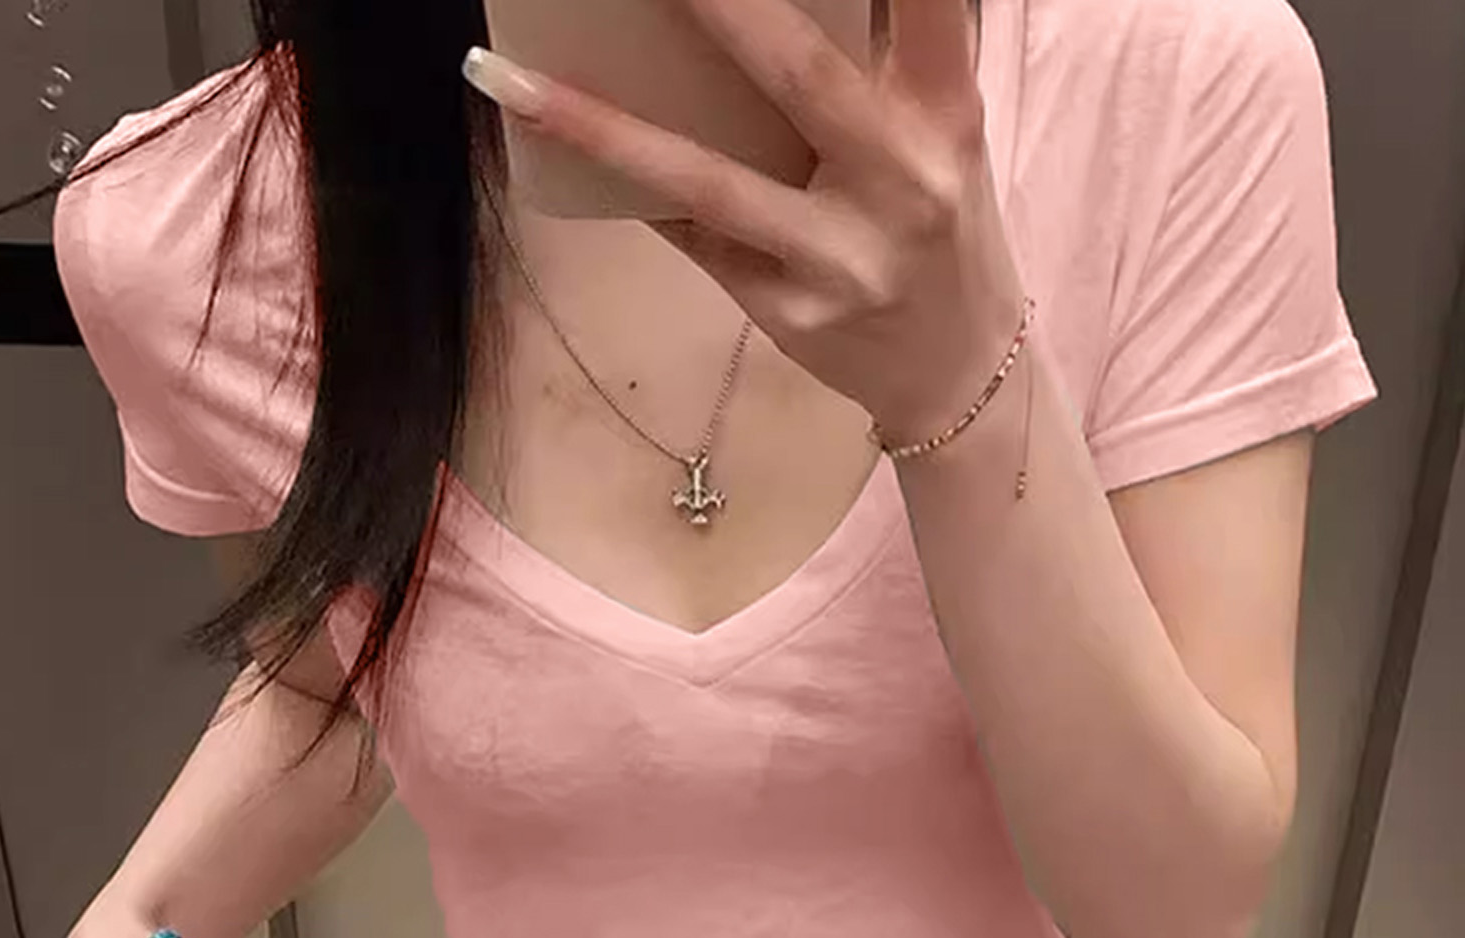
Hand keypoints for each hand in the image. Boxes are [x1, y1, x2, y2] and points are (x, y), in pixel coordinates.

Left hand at [463, 0, 1025, 443]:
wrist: (956, 373)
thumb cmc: (939, 223)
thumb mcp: (944, 130)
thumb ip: (895, 51)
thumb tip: (788, 0)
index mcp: (945, 111)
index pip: (927, 2)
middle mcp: (899, 179)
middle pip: (798, 72)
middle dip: (718, 4)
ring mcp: (837, 257)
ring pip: (707, 182)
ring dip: (600, 129)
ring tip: (509, 80)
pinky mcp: (787, 312)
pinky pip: (693, 237)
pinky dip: (633, 187)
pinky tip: (556, 144)